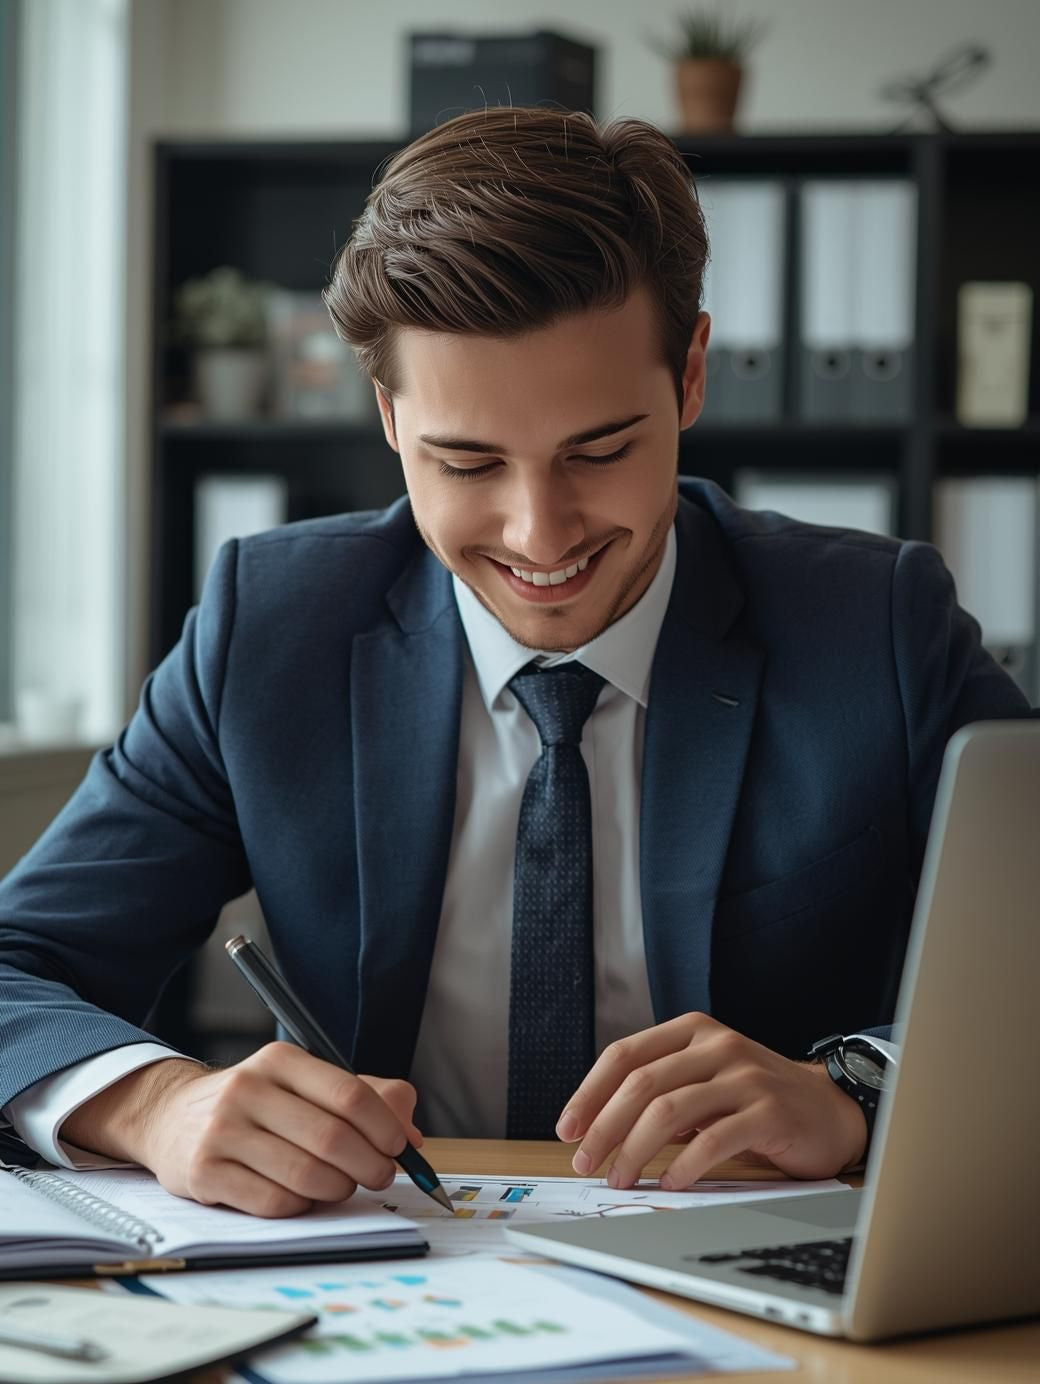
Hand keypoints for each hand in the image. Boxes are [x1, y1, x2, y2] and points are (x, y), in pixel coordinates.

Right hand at [63, 1043, 422, 1217]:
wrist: (172, 1117)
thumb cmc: (257, 1104)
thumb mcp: (305, 1085)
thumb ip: (366, 1097)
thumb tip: (412, 1133)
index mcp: (281, 1061)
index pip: (350, 1094)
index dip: (385, 1128)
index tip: (399, 1148)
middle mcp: (248, 1089)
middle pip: (332, 1138)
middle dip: (369, 1165)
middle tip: (379, 1177)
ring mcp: (222, 1131)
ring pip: (305, 1174)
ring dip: (337, 1189)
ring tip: (341, 1187)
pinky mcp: (203, 1172)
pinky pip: (272, 1202)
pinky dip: (299, 1207)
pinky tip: (301, 1198)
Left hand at [555, 1013, 865, 1189]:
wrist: (830, 1110)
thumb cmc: (755, 1100)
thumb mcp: (704, 1082)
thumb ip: (661, 1091)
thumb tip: (598, 1128)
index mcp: (692, 1032)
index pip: (624, 1054)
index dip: (589, 1092)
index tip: (567, 1129)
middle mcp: (716, 1045)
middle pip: (641, 1083)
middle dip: (604, 1127)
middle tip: (585, 1163)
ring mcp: (744, 1075)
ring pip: (670, 1110)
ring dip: (636, 1150)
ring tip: (621, 1179)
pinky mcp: (768, 1110)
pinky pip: (713, 1140)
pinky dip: (684, 1166)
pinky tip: (671, 1185)